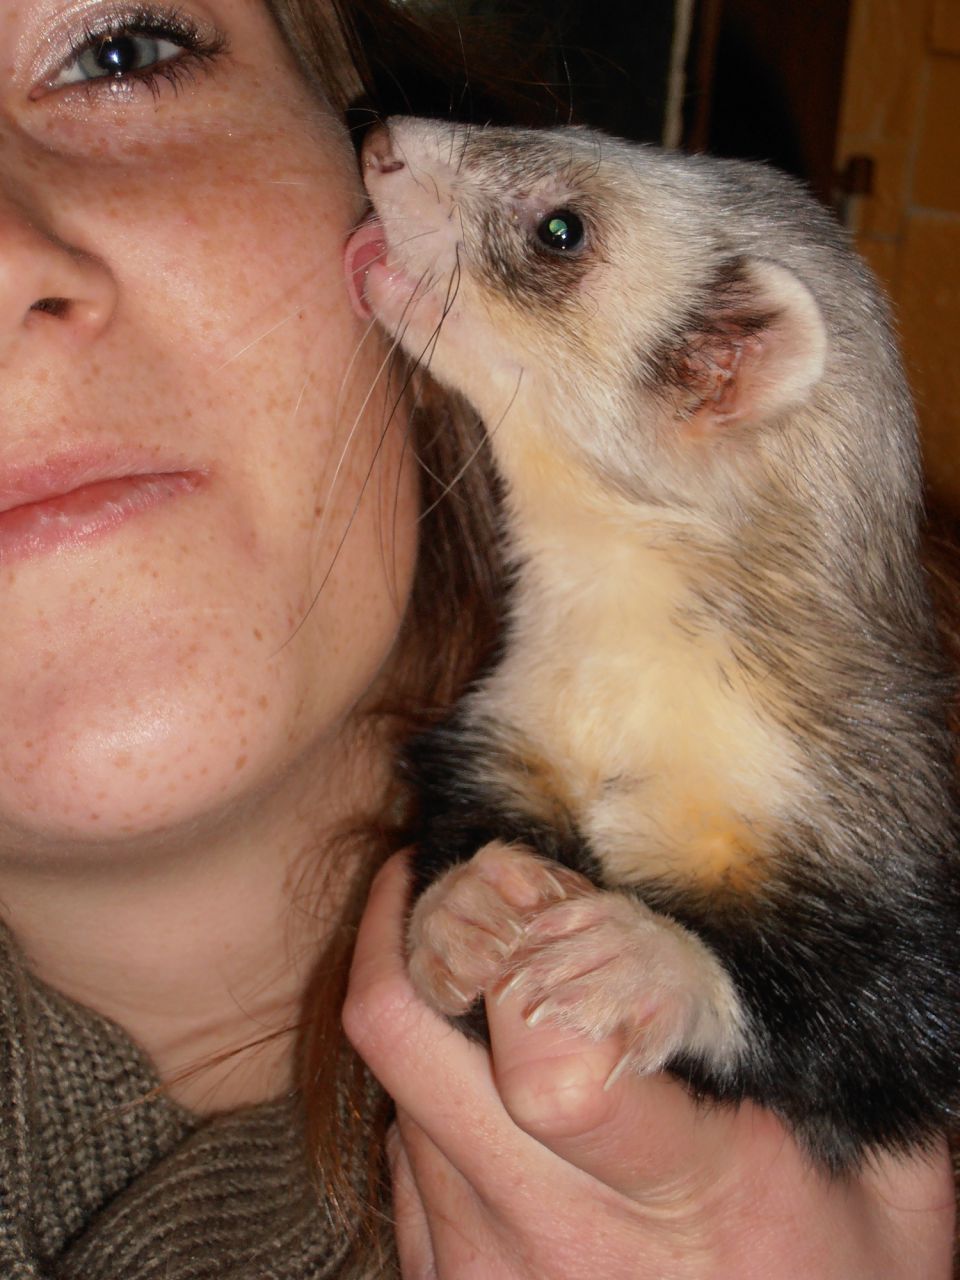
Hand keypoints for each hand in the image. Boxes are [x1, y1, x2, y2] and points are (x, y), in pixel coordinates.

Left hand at [344, 853, 955, 1278]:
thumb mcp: (891, 1192)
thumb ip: (848, 1068)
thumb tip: (814, 939)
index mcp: (686, 1185)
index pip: (549, 1052)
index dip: (511, 947)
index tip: (515, 875)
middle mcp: (559, 1228)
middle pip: (406, 1036)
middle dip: (405, 930)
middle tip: (444, 879)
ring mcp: (487, 1271)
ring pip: (393, 1085)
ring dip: (423, 1010)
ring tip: (479, 975)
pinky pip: (400, 1159)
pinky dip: (426, 1098)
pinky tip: (485, 1081)